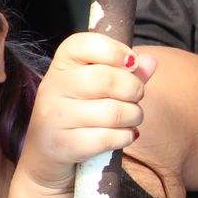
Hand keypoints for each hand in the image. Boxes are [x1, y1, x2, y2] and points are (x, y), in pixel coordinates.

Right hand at [20, 33, 154, 189]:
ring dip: (134, 117)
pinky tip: (121, 136)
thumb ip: (125, 73)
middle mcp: (53, 87)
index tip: (130, 63)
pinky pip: (109, 138)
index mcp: (61, 66)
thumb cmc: (78, 113)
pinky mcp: (63, 144)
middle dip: (134, 89)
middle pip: (105, 79)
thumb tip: (150, 62)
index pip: (83, 44)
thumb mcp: (97, 88)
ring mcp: (55, 117)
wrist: (47, 153)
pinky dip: (125, 138)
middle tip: (135, 97)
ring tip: (130, 119)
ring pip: (113, 112)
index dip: (114, 50)